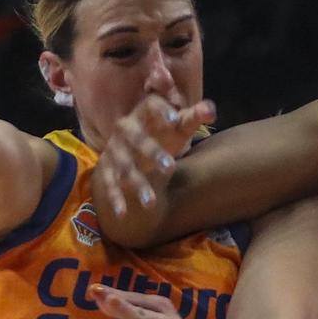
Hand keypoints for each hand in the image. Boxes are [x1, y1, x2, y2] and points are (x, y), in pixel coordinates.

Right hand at [94, 95, 216, 216]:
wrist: (130, 147)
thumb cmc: (161, 133)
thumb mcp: (178, 126)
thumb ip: (194, 117)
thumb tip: (211, 110)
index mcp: (144, 113)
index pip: (150, 105)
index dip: (161, 111)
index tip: (175, 119)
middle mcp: (125, 130)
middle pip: (136, 138)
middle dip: (151, 152)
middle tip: (170, 167)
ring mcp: (114, 150)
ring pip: (124, 166)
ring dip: (137, 184)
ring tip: (151, 203)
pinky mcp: (107, 169)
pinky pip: (109, 184)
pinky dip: (114, 198)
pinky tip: (122, 213)